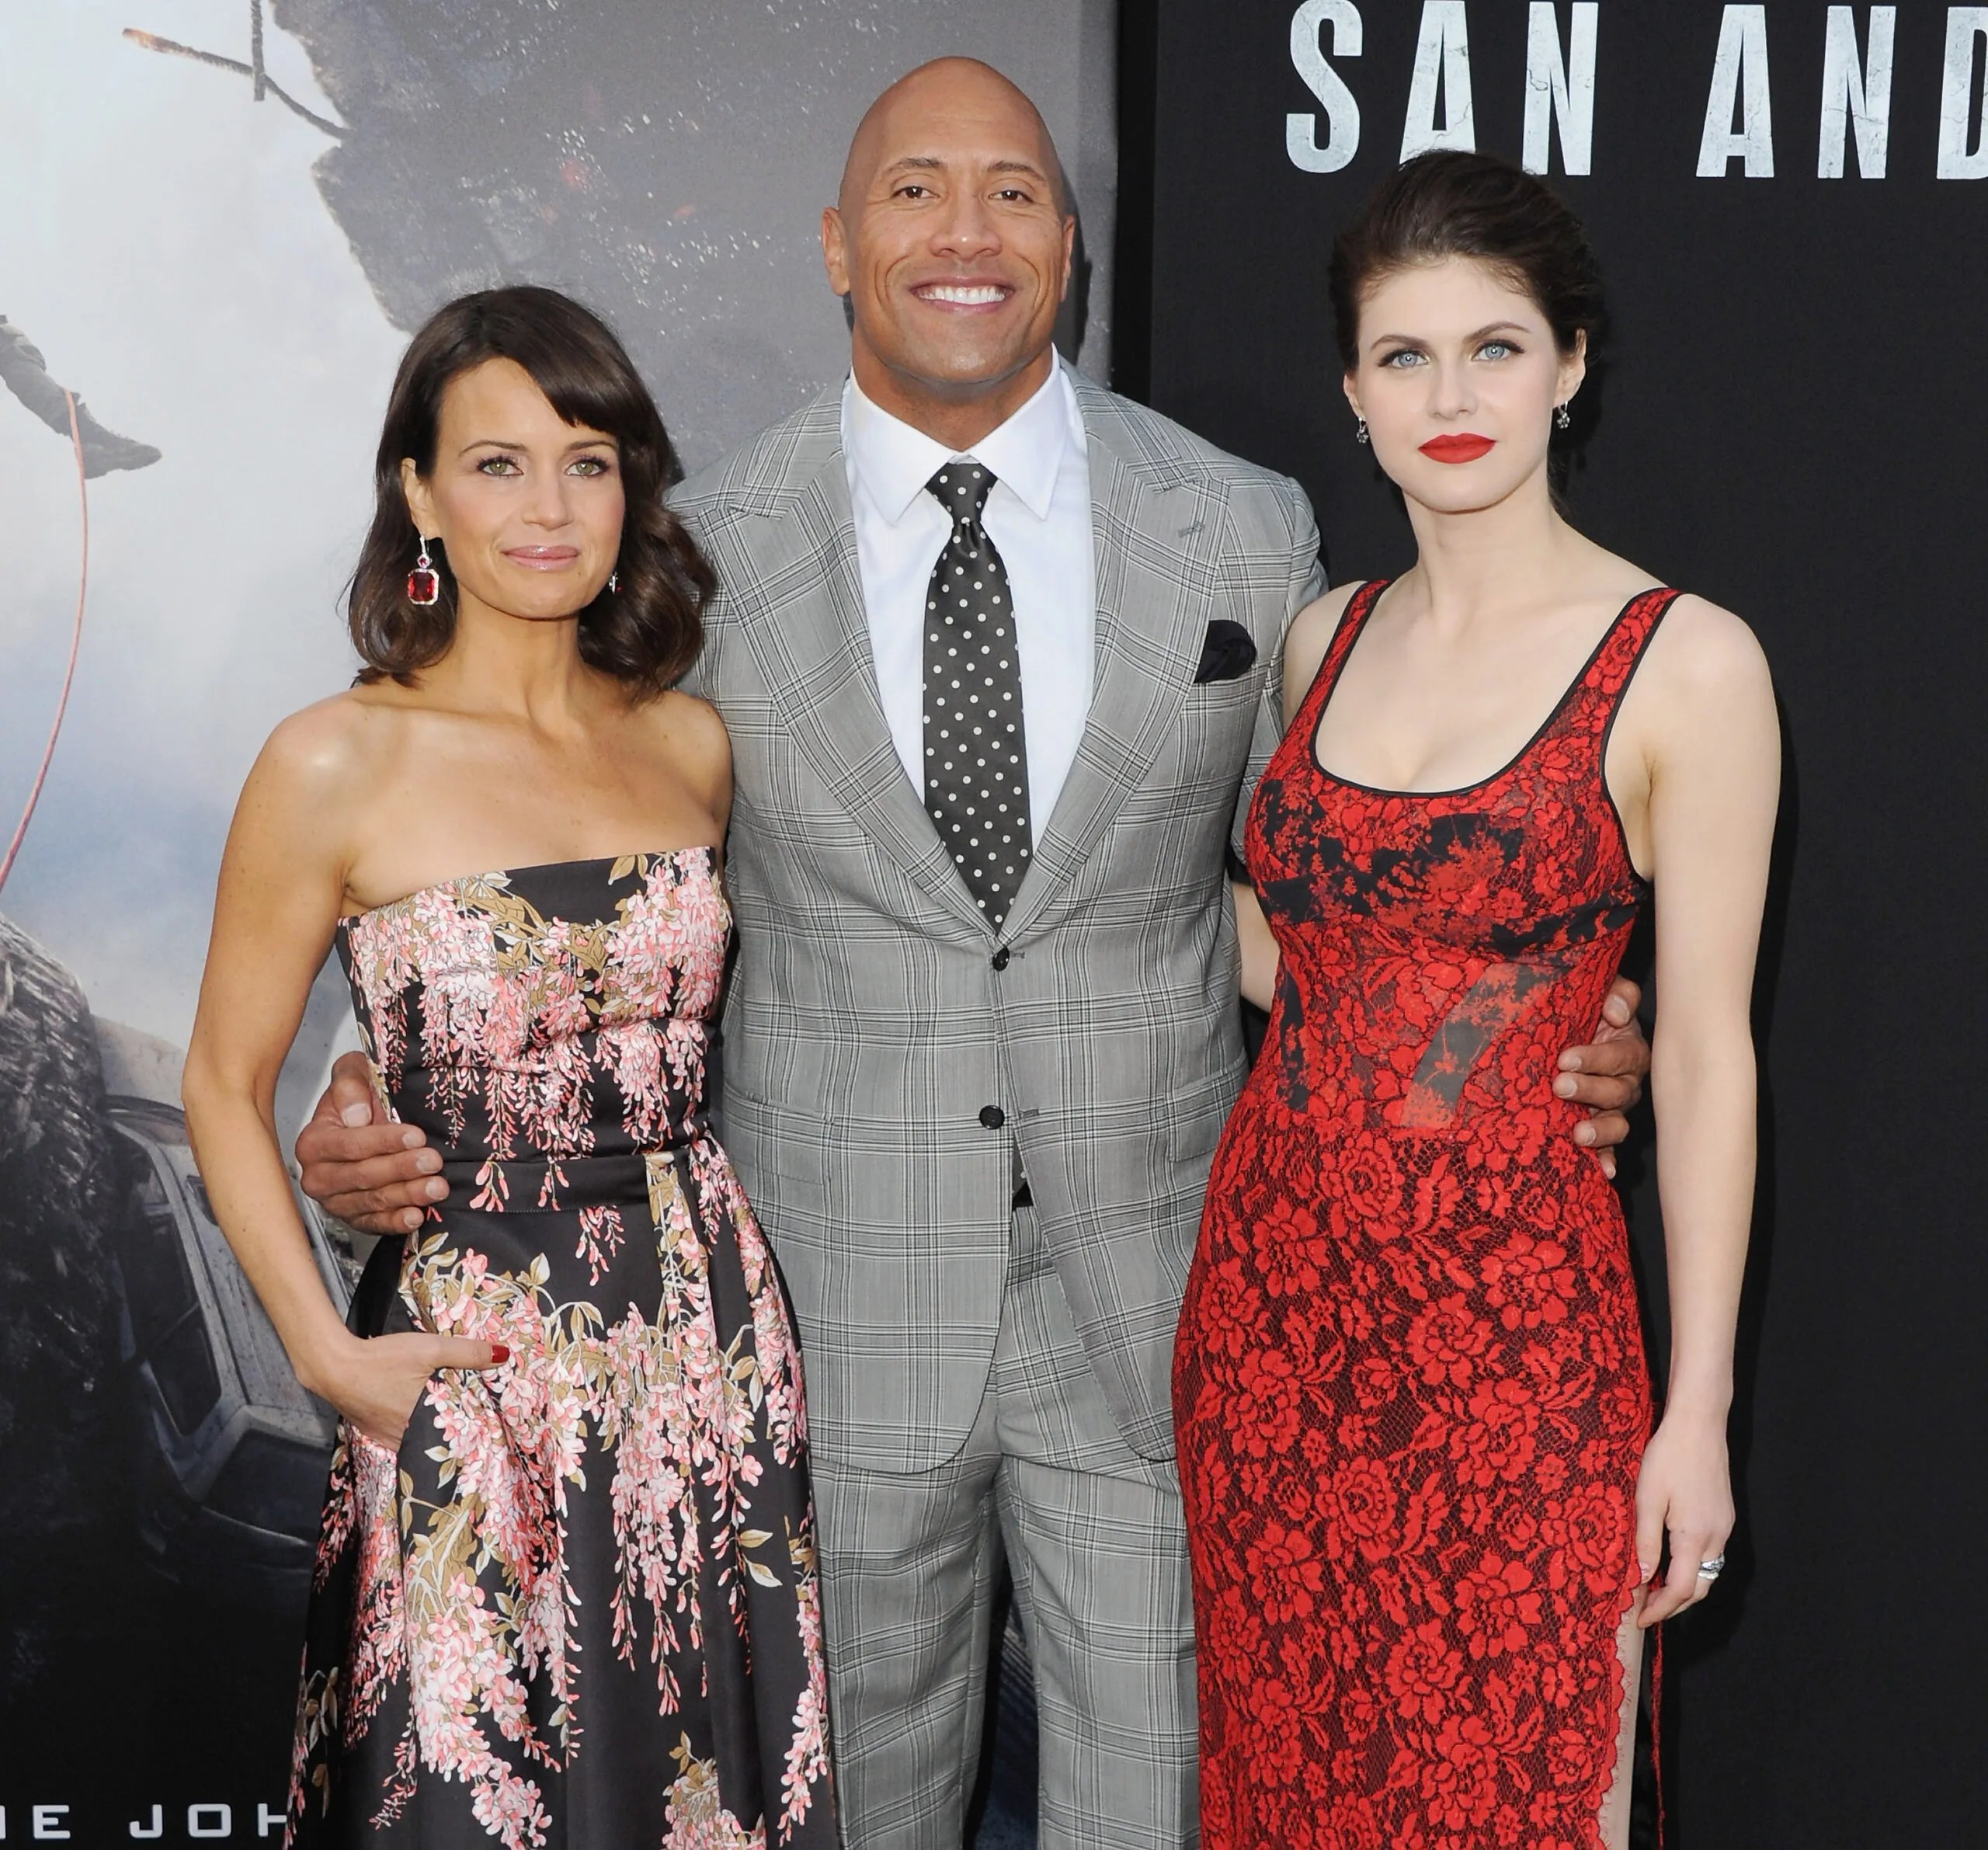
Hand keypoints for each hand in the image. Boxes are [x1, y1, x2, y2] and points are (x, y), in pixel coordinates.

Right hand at [296, 1050, 448, 1234]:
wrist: (365, 1120)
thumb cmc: (359, 1097)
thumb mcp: (353, 1074)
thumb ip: (349, 1083)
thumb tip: (357, 1115)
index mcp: (313, 1143)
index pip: (350, 1145)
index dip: (384, 1141)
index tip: (417, 1136)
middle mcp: (318, 1177)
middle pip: (362, 1175)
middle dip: (401, 1169)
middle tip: (433, 1161)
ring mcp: (335, 1202)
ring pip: (372, 1201)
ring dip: (407, 1195)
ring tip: (437, 1187)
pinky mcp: (354, 1218)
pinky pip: (374, 1224)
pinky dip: (396, 1222)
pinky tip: (417, 1216)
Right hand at [311, 1329, 507, 1451]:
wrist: (333, 1365)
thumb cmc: (383, 1359)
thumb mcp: (430, 1349)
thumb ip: (467, 1353)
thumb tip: (504, 1355)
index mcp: (422, 1425)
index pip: (455, 1438)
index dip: (471, 1432)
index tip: (487, 1427)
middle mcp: (402, 1439)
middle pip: (434, 1439)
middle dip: (450, 1431)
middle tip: (468, 1418)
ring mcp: (383, 1437)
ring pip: (414, 1438)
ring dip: (427, 1428)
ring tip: (443, 1414)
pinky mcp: (369, 1430)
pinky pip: (395, 1435)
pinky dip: (406, 1426)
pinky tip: (411, 1412)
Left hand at [1553, 975, 1648, 1177]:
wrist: (1564, 1033)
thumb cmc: (1584, 1010)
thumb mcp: (1598, 992)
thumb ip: (1616, 993)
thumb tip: (1617, 1012)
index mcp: (1627, 1048)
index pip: (1621, 1055)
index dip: (1597, 1058)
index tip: (1565, 1058)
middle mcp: (1625, 1081)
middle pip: (1618, 1091)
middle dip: (1589, 1090)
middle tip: (1560, 1085)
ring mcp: (1613, 1108)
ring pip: (1616, 1123)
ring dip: (1599, 1130)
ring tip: (1578, 1133)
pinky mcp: (1599, 1128)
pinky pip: (1608, 1148)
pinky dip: (1606, 1159)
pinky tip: (1604, 1171)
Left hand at [1633, 1406, 1733, 1626]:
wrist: (1699, 1425)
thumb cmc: (1668, 1456)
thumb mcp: (1648, 1498)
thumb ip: (1647, 1541)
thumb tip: (1643, 1578)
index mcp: (1694, 1536)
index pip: (1681, 1590)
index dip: (1661, 1609)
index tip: (1640, 1618)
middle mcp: (1716, 1538)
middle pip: (1700, 1588)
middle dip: (1673, 1605)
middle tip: (1645, 1608)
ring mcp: (1724, 1527)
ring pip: (1708, 1572)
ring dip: (1684, 1587)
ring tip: (1654, 1589)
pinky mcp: (1725, 1515)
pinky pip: (1711, 1554)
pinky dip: (1693, 1567)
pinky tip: (1672, 1560)